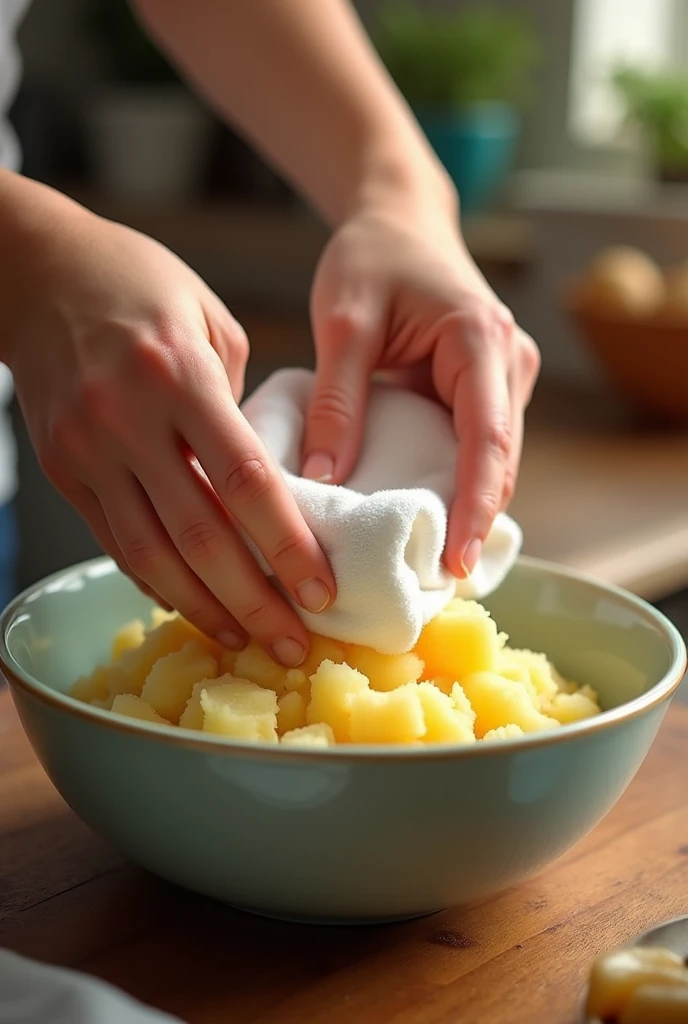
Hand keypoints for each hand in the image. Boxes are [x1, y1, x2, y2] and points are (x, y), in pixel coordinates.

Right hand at [10, 210, 333, 664]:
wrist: (37, 273)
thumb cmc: (142, 286)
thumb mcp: (211, 321)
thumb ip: (240, 405)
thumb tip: (263, 483)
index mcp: (179, 374)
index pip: (245, 481)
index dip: (287, 546)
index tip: (322, 592)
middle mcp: (128, 418)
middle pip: (200, 535)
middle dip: (253, 601)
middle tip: (295, 644)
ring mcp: (88, 449)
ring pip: (150, 555)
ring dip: (204, 608)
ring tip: (247, 641)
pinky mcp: (64, 471)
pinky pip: (114, 542)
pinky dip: (156, 581)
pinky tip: (193, 606)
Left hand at [302, 203, 539, 576]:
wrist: (399, 222)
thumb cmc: (372, 257)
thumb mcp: (344, 321)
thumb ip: (338, 398)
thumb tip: (325, 480)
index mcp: (481, 341)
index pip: (488, 438)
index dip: (475, 505)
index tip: (455, 561)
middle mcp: (509, 363)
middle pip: (499, 461)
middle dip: (471, 521)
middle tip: (429, 581)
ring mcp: (505, 379)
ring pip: (492, 461)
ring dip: (465, 509)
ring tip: (424, 564)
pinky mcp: (486, 391)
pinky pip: (477, 450)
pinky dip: (455, 486)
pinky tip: (423, 521)